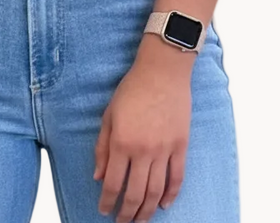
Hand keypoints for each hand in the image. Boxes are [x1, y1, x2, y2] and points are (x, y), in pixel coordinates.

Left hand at [93, 52, 191, 220]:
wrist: (162, 72)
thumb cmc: (132, 89)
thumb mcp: (109, 115)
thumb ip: (102, 148)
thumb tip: (99, 176)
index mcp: (122, 142)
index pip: (113, 184)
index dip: (107, 202)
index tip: (104, 210)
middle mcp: (143, 151)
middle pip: (135, 194)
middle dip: (127, 214)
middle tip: (121, 222)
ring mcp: (164, 150)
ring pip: (156, 192)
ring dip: (147, 211)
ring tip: (140, 220)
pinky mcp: (180, 146)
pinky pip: (177, 178)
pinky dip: (171, 195)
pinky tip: (163, 205)